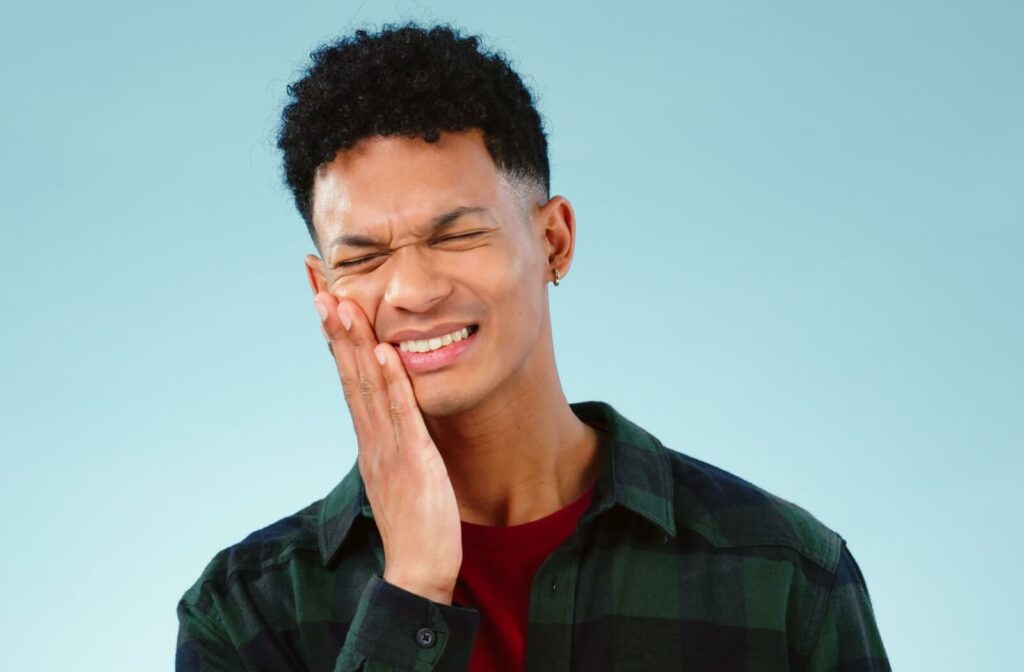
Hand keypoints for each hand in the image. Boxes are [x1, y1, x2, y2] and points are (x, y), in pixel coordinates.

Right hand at [315, 292, 462, 604]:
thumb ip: (396, 436)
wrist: (419, 568)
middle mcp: (371, 438)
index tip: (326, 299)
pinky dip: (391, 383)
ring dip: (354, 344)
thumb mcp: (403, 469)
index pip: (348, 378)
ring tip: (343, 304)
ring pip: (366, 388)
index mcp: (370, 437)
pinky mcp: (410, 463)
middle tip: (321, 285)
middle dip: (336, 329)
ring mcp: (387, 449)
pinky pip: (401, 417)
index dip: (337, 338)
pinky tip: (385, 354)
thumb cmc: (416, 519)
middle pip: (348, 374)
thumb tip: (396, 409)